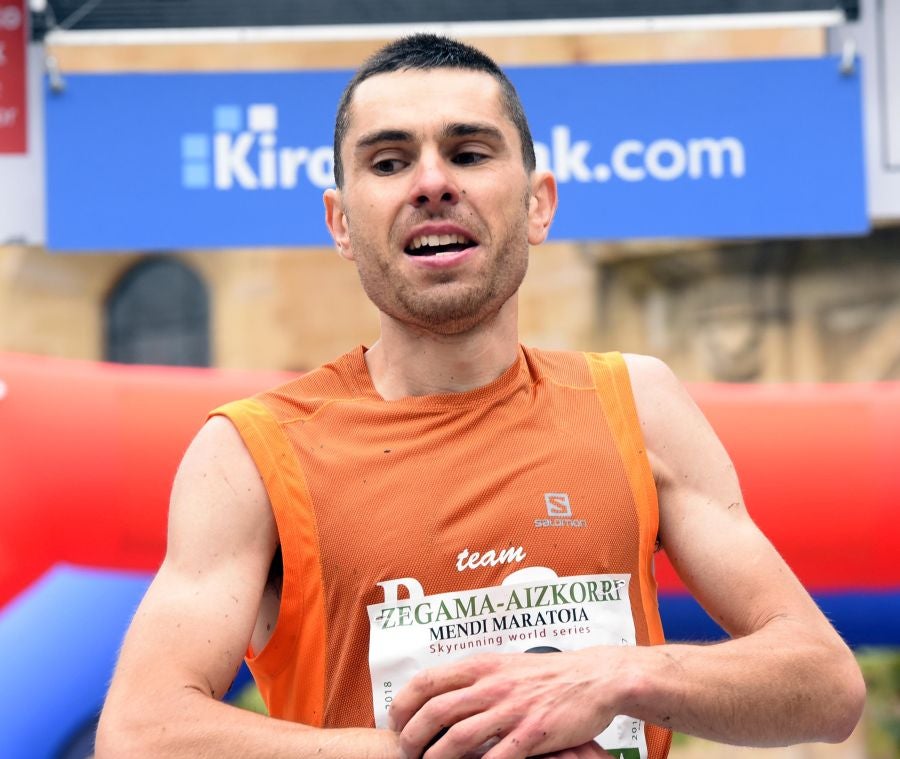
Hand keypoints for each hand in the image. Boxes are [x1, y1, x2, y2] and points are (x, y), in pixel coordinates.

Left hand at [388, 649, 625, 758]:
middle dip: (412, 737)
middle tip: (406, 753)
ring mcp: (511, 709)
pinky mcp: (532, 732)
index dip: (403, 704)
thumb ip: (474, 678)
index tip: (395, 722)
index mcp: (481, 666)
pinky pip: (496, 758)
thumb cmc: (548, 674)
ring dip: (436, 758)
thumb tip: (441, 693)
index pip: (427, 680)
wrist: (593, 678)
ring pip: (458, 737)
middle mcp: (491, 685)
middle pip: (435, 711)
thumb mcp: (504, 665)